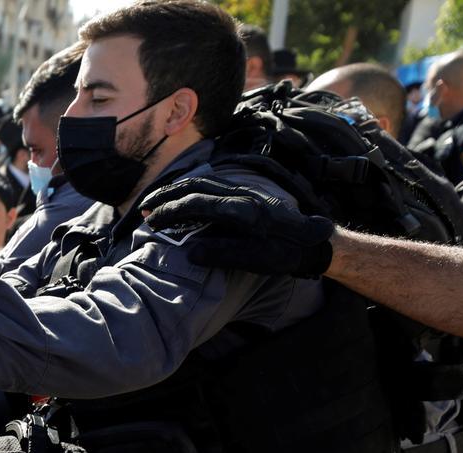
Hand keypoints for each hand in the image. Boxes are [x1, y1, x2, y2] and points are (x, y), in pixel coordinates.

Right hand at [139, 177, 335, 277]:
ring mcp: (243, 190)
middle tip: (144, 210)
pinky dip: (188, 189)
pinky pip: (210, 184)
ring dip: (175, 191)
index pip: (197, 204)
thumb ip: (226, 254)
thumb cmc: (288, 254)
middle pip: (195, 186)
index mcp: (242, 210)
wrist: (317, 239)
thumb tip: (190, 251)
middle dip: (166, 197)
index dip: (171, 212)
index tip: (152, 222)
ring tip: (154, 202)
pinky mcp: (244, 192)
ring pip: (201, 181)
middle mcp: (240, 194)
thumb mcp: (259, 260)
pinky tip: (178, 198)